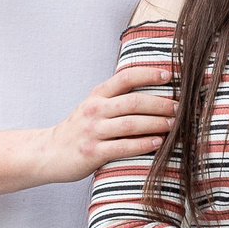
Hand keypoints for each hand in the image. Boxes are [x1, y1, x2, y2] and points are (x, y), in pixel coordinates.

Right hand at [31, 64, 174, 185]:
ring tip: (174, 124)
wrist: (49, 153)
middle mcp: (95, 109)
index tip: (169, 75)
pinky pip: (124, 146)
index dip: (149, 74)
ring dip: (157, 124)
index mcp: (97, 95)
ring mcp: (93, 131)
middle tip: (179, 107)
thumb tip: (153, 89)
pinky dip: (144, 144)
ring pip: (131, 124)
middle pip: (134, 102)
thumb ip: (116, 97)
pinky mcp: (93, 153)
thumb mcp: (94, 106)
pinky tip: (159, 142)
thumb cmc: (80, 129)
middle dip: (160, 104)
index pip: (126, 77)